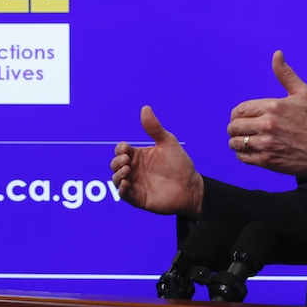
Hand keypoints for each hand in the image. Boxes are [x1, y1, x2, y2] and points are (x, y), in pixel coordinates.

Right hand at [110, 105, 203, 219]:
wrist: (191, 187)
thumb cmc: (179, 164)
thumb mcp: (168, 143)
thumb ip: (154, 128)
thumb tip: (145, 108)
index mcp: (138, 155)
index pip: (121, 150)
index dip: (120, 149)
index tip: (126, 149)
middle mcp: (134, 169)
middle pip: (115, 164)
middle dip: (117, 161)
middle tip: (127, 161)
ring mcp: (135, 184)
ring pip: (116, 179)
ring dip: (117, 174)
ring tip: (127, 170)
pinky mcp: (138, 198)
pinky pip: (124, 195)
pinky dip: (121, 190)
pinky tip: (126, 184)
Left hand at [227, 50, 306, 175]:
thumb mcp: (303, 93)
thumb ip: (285, 74)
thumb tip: (277, 54)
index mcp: (273, 106)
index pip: (239, 110)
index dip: (237, 114)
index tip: (242, 118)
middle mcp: (268, 125)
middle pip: (234, 126)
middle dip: (235, 128)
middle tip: (242, 130)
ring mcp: (267, 144)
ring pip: (236, 142)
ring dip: (237, 142)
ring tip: (244, 141)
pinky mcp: (269, 161)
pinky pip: (243, 157)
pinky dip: (243, 154)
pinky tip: (251, 151)